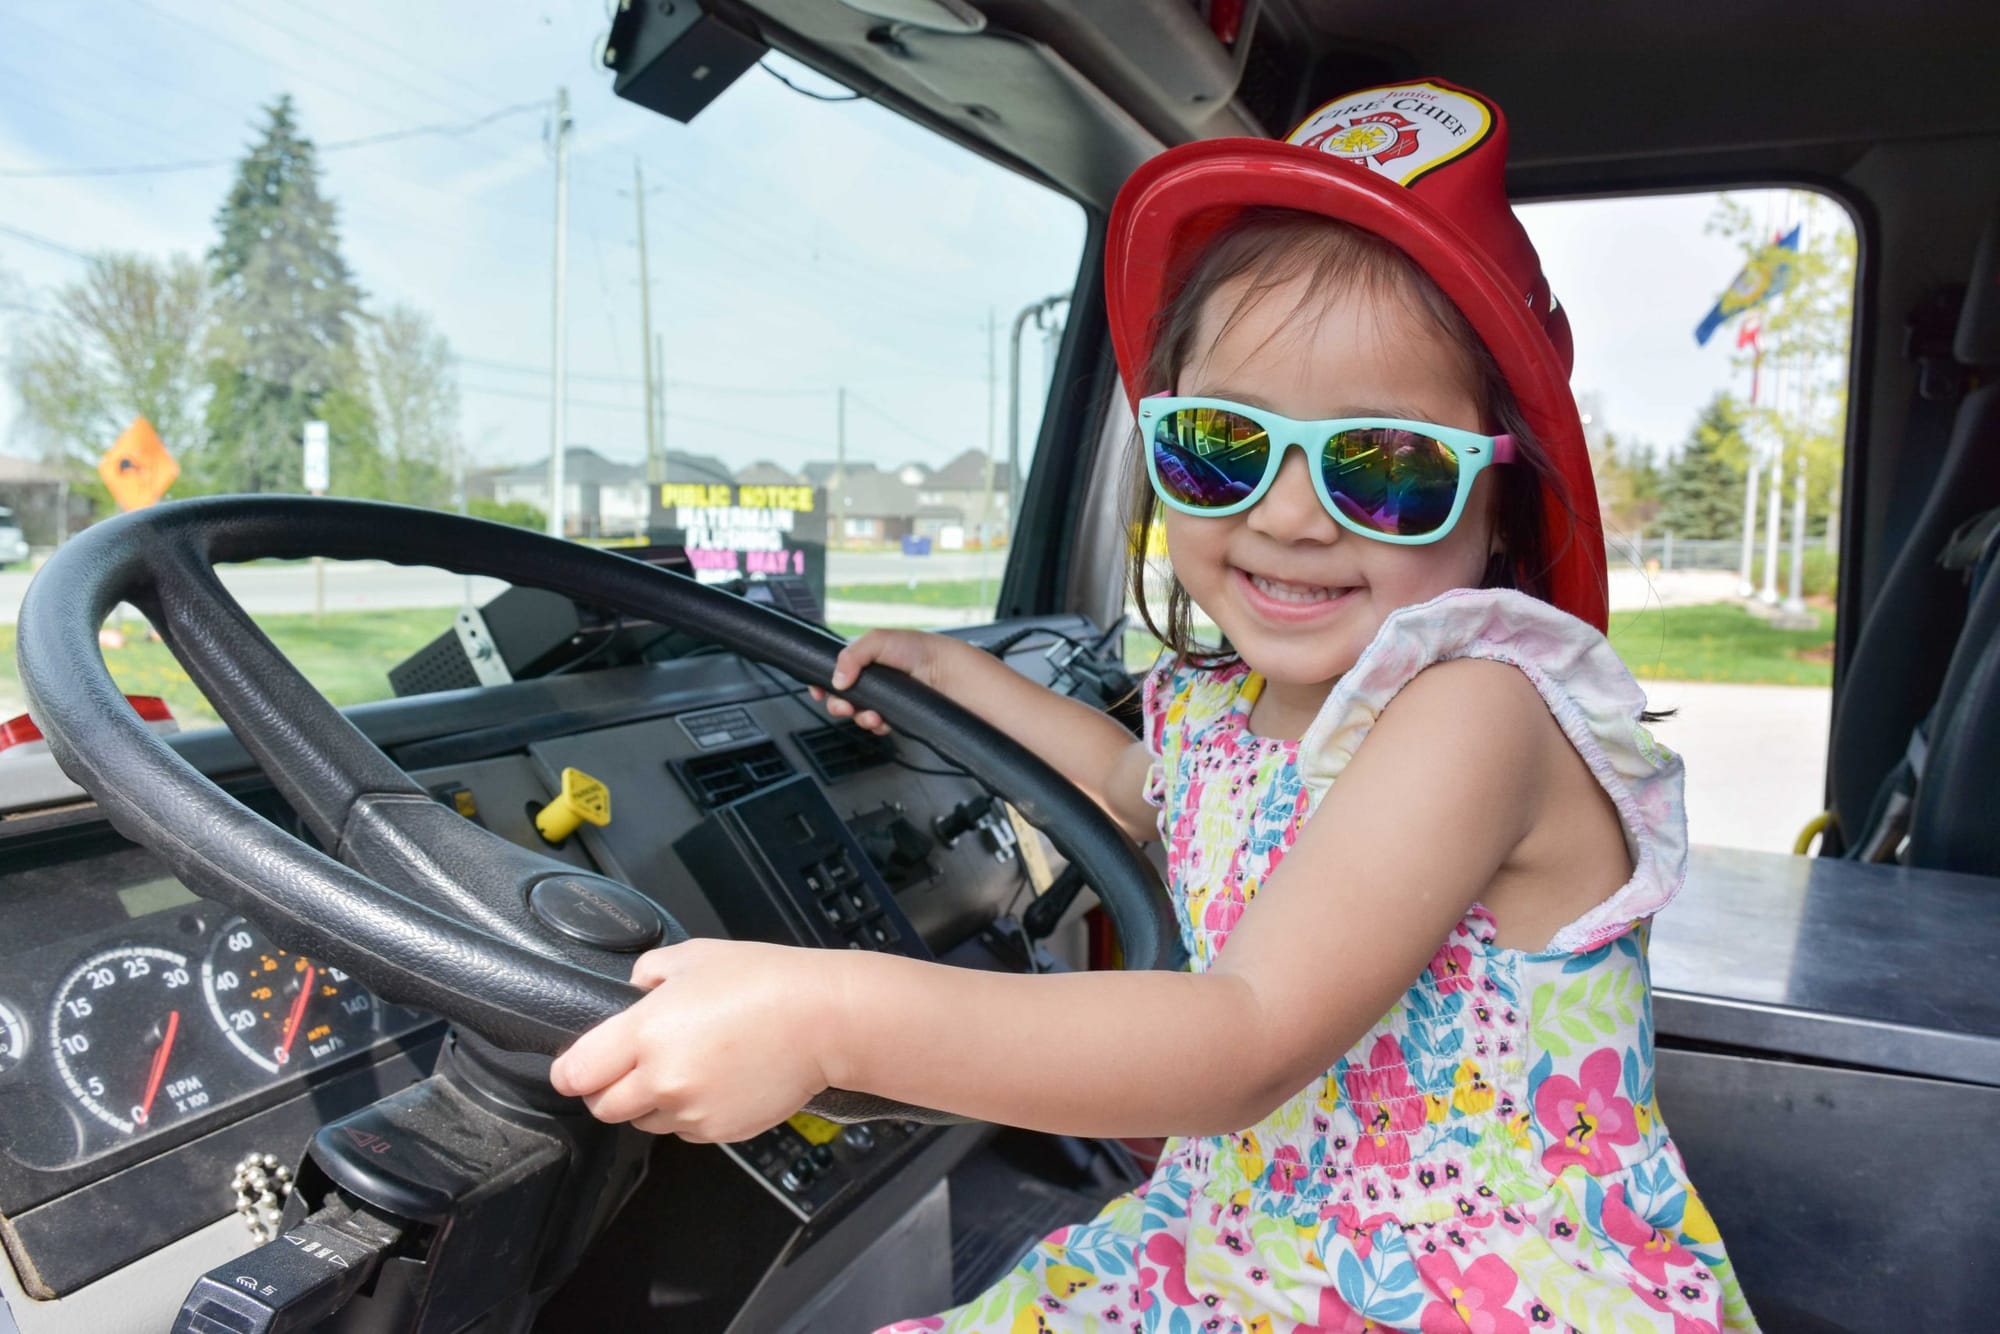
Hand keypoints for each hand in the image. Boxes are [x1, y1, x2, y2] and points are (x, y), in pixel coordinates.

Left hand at [549, 938, 837, 1142]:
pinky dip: (687, 1114)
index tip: (579, 1066)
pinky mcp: (719, 1132)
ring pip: (643, 1123)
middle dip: (608, 1089)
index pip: (576, 1073)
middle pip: (603, 1107)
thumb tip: (636, 991)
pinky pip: (684, 1131)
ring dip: (649, 1103)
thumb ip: (650, 973)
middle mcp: (660, 1080)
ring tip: (684, 1069)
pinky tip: (714, 1082)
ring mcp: (691, 1112)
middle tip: (630, 1066)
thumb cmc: (764, 980)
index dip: (572, 1070)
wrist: (823, 1020)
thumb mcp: (695, 955)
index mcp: (645, 1033)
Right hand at [808, 628, 956, 734]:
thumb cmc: (920, 650)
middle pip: (841, 697)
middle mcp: (872, 679)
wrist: (948, 672)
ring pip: (857, 714)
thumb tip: (837, 679)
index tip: (818, 691)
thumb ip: (851, 656)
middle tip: (845, 706)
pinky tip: (882, 720)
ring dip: (858, 717)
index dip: (823, 682)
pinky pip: (876, 726)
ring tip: (871, 714)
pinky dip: (875, 725)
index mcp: (865, 659)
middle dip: (838, 704)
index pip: (835, 671)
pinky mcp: (895, 714)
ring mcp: (884, 698)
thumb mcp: (879, 640)